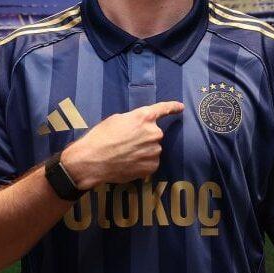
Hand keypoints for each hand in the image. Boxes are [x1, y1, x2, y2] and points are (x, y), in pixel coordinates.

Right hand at [61, 101, 183, 187]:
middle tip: (127, 143)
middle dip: (144, 137)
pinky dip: (142, 163)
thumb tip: (140, 126)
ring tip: (125, 155)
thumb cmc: (100, 137)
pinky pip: (151, 162)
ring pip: (152, 149)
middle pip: (154, 133)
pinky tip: (129, 164)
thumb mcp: (116, 120)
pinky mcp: (152, 166)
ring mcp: (154, 150)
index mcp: (144, 117)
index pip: (163, 109)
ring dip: (143, 151)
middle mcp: (153, 132)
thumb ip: (133, 121)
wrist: (93, 160)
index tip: (180, 107)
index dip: (173, 107)